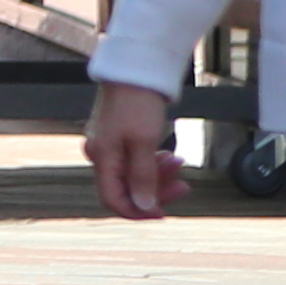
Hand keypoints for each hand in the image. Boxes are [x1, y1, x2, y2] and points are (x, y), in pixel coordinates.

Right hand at [87, 80, 185, 218]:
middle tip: (184, 186)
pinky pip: (135, 161)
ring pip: (134, 176)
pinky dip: (154, 163)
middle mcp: (101, 155)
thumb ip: (143, 178)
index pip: (113, 200)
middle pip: (127, 190)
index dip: (139, 212)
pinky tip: (169, 155)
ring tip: (179, 161)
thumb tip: (144, 208)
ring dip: (160, 175)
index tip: (164, 213)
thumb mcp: (144, 143)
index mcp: (102, 158)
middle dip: (157, 191)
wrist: (133, 71)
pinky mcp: (118, 139)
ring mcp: (109, 147)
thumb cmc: (137, 104)